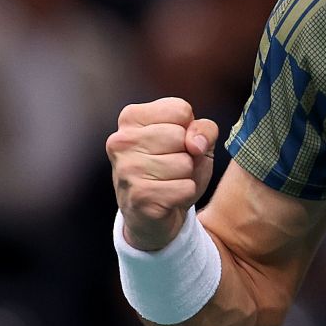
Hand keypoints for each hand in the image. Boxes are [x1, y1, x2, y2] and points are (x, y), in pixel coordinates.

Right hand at [107, 97, 218, 250]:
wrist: (154, 216)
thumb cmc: (173, 170)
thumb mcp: (195, 141)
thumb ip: (204, 129)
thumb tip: (195, 143)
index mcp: (131, 118)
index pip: (180, 110)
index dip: (189, 130)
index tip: (174, 144)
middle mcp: (121, 141)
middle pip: (180, 136)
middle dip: (187, 154)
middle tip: (171, 167)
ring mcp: (126, 169)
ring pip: (184, 163)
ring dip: (186, 176)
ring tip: (169, 182)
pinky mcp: (138, 196)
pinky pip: (184, 187)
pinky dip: (184, 194)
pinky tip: (167, 197)